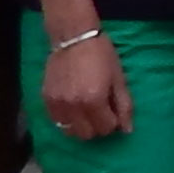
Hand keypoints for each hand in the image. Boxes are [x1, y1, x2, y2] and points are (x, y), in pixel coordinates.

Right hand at [36, 28, 131, 143]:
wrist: (73, 37)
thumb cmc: (101, 55)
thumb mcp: (118, 78)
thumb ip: (124, 106)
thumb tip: (127, 130)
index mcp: (94, 100)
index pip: (105, 128)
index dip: (113, 122)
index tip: (113, 112)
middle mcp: (73, 106)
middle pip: (87, 134)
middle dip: (97, 126)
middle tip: (101, 112)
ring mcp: (57, 104)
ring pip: (70, 131)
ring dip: (81, 126)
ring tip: (86, 111)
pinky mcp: (46, 100)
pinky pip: (57, 122)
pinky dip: (67, 120)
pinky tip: (74, 107)